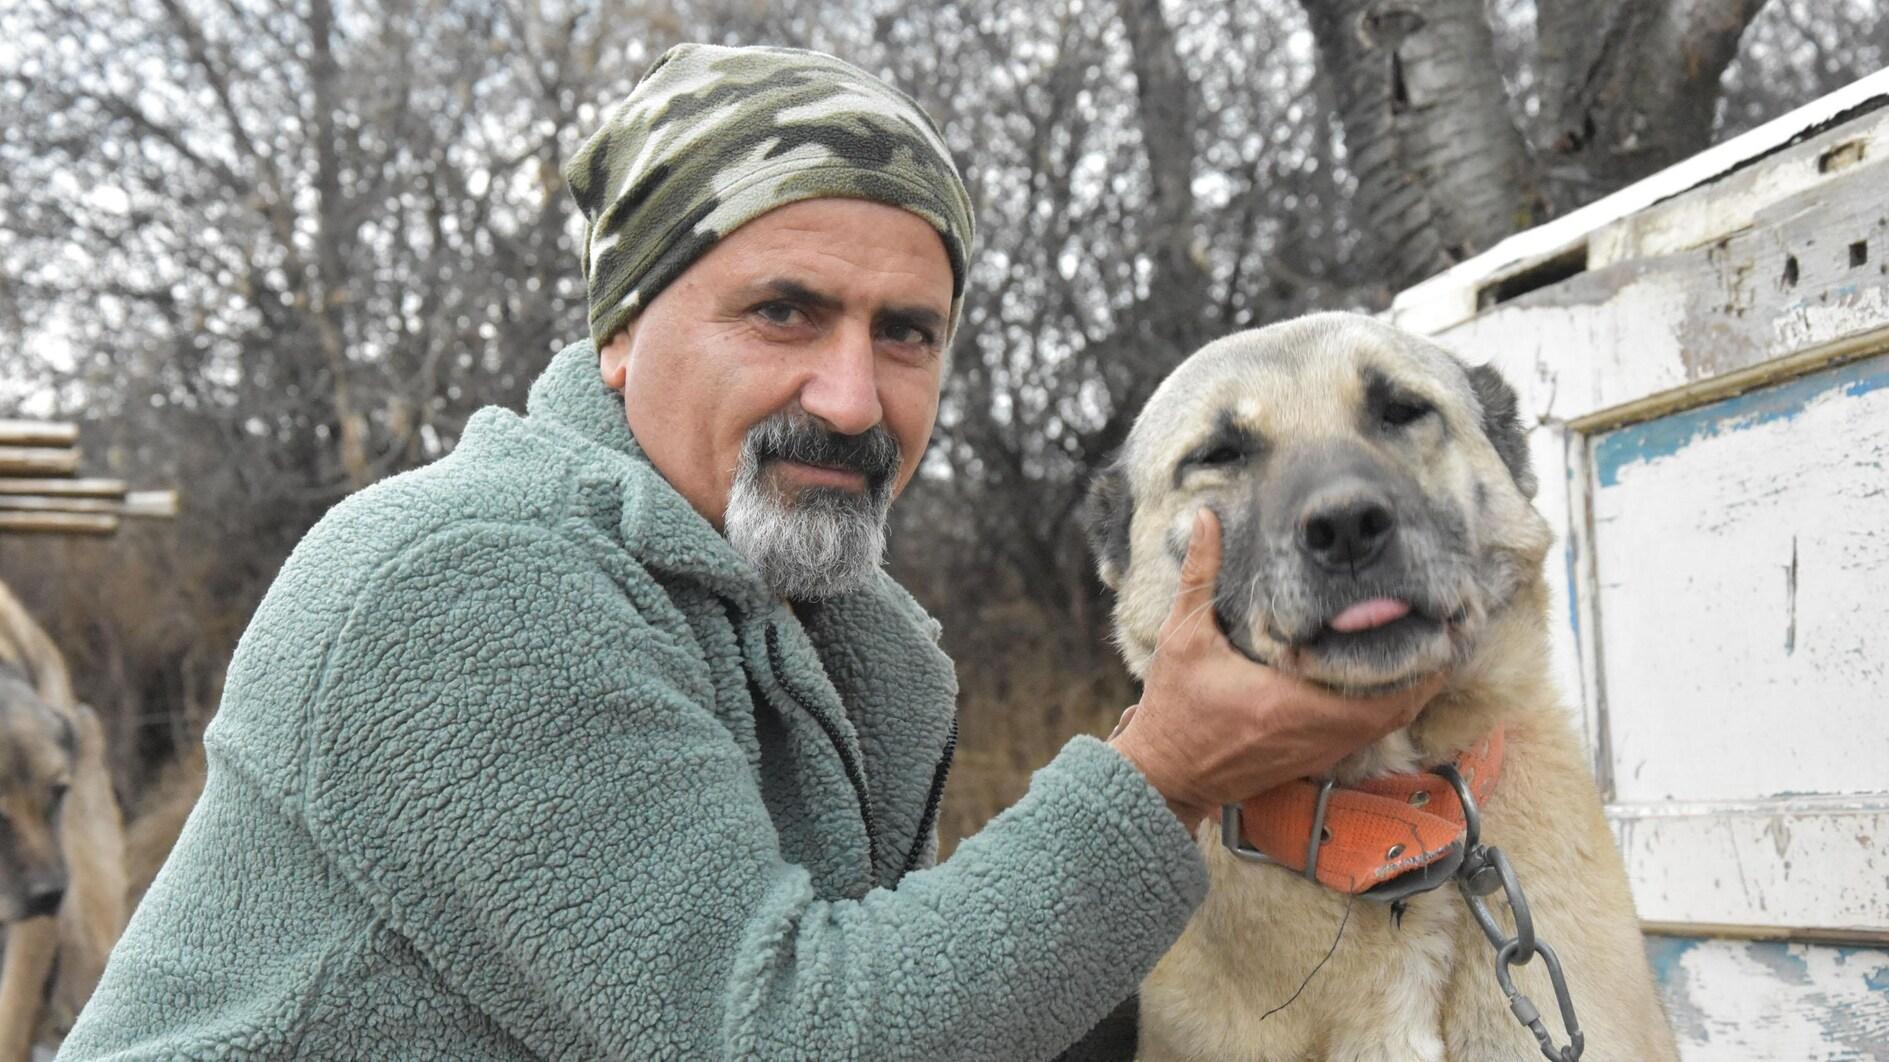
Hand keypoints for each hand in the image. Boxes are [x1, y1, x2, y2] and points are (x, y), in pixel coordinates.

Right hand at [1107, 509, 1443, 827]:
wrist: (1167, 775)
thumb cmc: (1175, 709)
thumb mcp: (1182, 638)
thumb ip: (1200, 577)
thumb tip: (1207, 518)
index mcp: (1292, 701)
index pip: (1378, 685)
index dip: (1416, 654)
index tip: (1434, 618)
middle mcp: (1319, 731)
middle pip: (1402, 706)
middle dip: (1427, 668)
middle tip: (1444, 626)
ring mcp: (1322, 750)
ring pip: (1391, 722)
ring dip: (1412, 687)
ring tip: (1428, 645)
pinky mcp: (1317, 759)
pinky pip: (1371, 732)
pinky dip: (1389, 706)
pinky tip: (1393, 676)